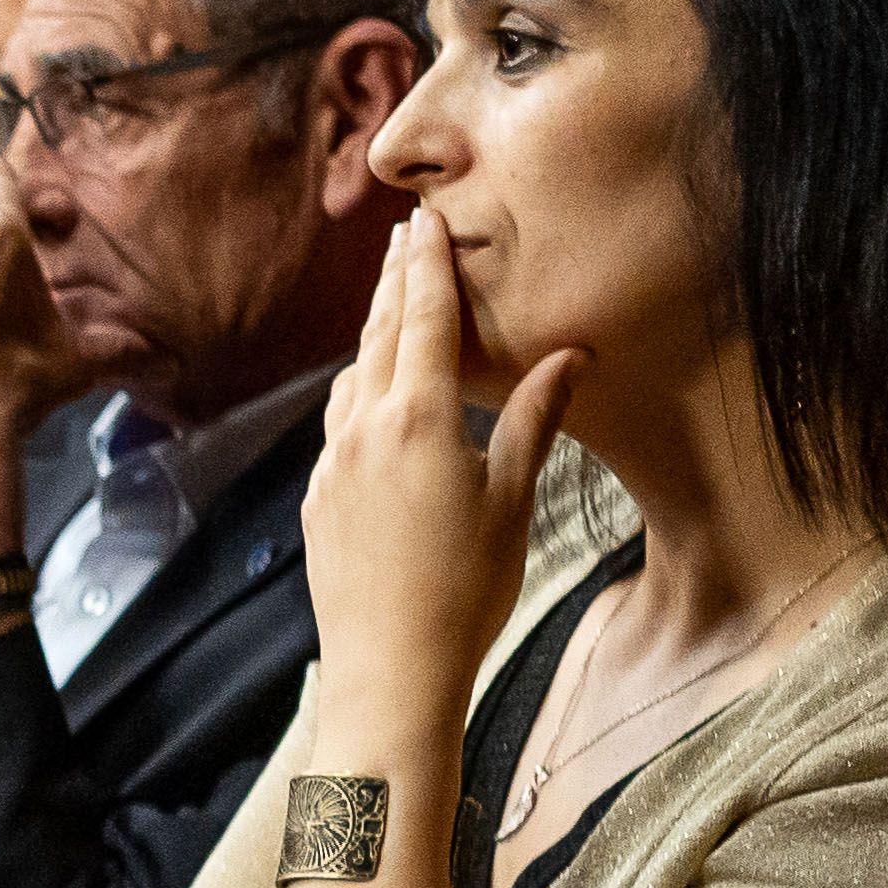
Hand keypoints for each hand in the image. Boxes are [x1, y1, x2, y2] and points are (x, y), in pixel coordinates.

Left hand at [301, 209, 575, 739]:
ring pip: (351, 378)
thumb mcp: (512, 498)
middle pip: (377, 335)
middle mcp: (361, 428)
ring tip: (389, 307)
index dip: (428, 264)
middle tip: (402, 237)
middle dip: (393, 283)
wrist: (388, 668)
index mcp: (415, 417)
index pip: (422, 318)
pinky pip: (337, 425)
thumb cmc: (465, 588)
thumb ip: (533, 417)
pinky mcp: (317, 498)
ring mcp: (331, 463)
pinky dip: (357, 392)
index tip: (427, 219)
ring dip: (372, 335)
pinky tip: (370, 399)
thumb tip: (570, 355)